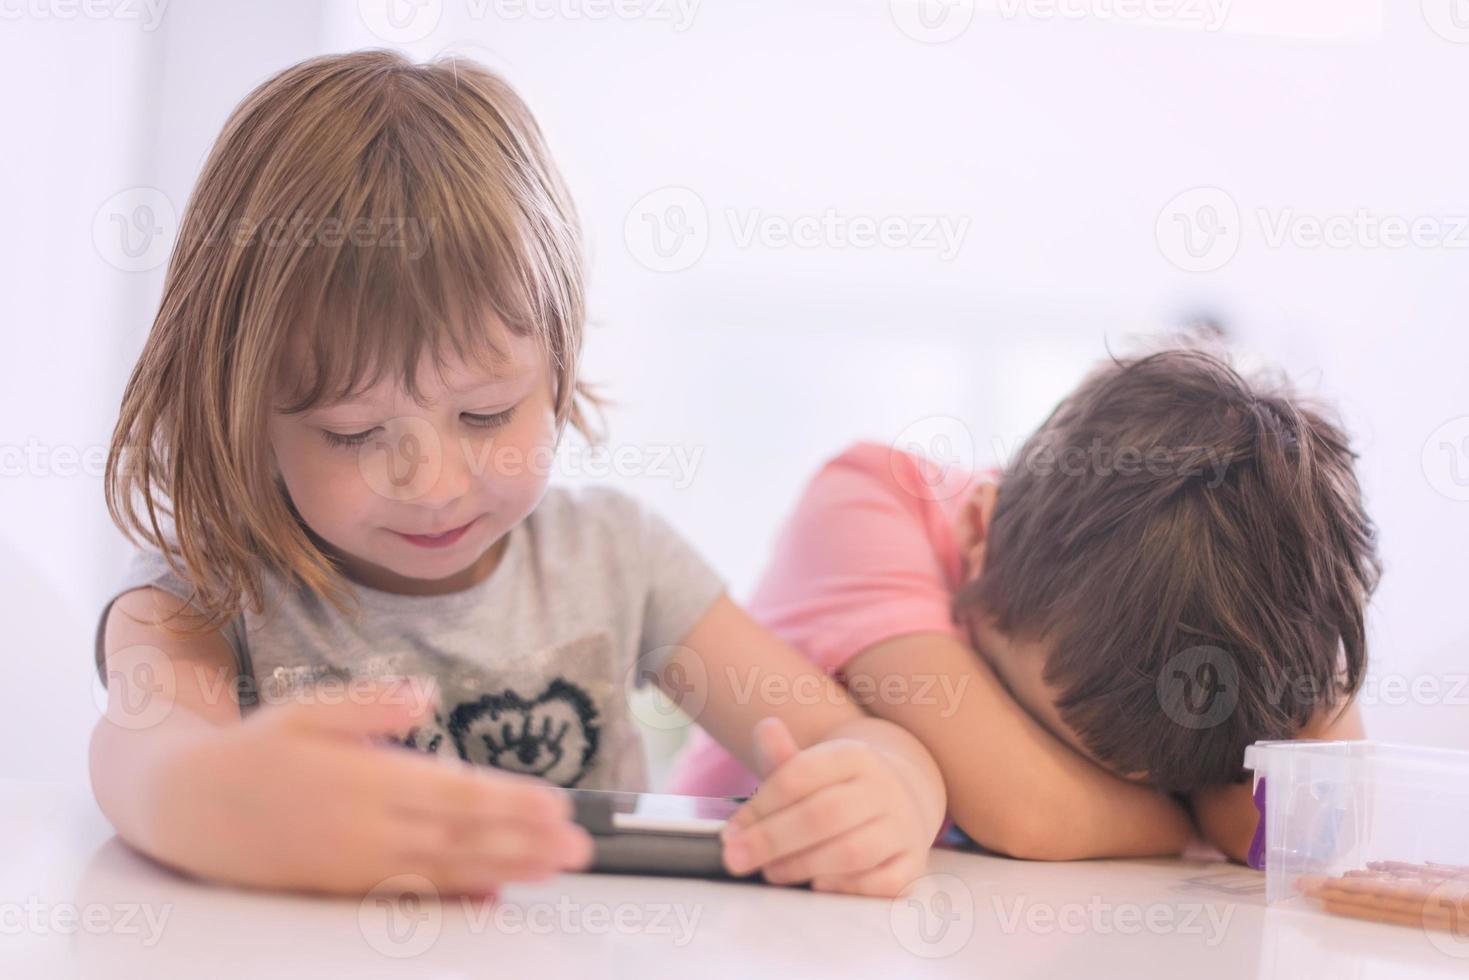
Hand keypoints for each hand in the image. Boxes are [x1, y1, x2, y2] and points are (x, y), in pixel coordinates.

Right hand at [142, 677, 592, 896]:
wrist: (187, 807)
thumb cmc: (255, 752)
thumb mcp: (308, 709)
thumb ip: (369, 705)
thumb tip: (425, 696)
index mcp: (365, 778)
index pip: (454, 791)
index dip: (508, 802)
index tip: (555, 805)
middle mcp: (366, 827)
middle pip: (461, 836)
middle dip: (525, 841)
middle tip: (579, 845)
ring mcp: (356, 864)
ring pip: (445, 870)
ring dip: (506, 869)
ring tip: (555, 867)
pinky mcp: (344, 887)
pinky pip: (409, 897)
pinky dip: (454, 898)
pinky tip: (491, 898)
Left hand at [719, 717, 930, 896]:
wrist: (898, 798)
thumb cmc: (837, 788)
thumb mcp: (811, 766)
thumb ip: (781, 757)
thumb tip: (765, 728)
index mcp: (855, 756)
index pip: (800, 775)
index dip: (760, 806)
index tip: (731, 831)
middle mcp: (884, 788)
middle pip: (824, 815)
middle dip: (772, 840)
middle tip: (736, 858)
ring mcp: (903, 827)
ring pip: (853, 852)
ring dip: (802, 866)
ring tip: (771, 871)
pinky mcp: (913, 863)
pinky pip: (883, 882)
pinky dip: (847, 887)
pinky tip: (818, 884)